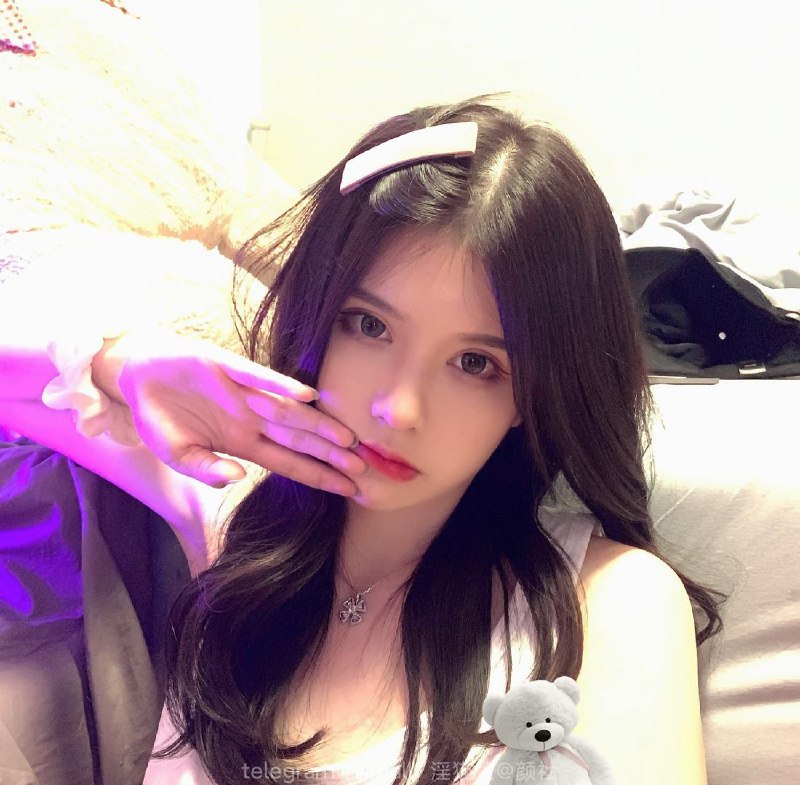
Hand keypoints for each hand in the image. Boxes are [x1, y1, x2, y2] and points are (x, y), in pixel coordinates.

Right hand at [101, 330, 366, 490]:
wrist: (137, 375)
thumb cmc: (161, 418)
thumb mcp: (175, 454)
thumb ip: (203, 469)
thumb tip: (233, 479)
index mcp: (243, 444)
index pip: (289, 464)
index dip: (318, 476)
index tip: (348, 490)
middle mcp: (252, 420)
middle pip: (298, 440)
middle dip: (329, 454)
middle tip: (362, 467)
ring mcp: (243, 394)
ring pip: (288, 411)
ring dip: (316, 424)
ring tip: (346, 438)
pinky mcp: (227, 367)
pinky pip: (258, 378)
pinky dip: (280, 386)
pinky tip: (306, 396)